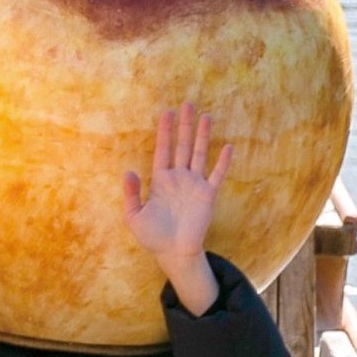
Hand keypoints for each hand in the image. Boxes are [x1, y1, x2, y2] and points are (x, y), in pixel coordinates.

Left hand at [123, 103, 230, 314]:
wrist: (173, 252)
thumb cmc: (152, 236)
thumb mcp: (134, 216)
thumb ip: (131, 194)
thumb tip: (128, 171)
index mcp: (160, 180)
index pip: (163, 150)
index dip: (165, 132)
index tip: (167, 113)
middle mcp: (178, 178)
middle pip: (182, 146)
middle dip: (185, 126)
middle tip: (188, 104)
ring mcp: (194, 185)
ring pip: (199, 154)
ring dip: (202, 136)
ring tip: (206, 116)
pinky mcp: (208, 195)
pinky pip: (217, 175)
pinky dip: (223, 162)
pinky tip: (228, 146)